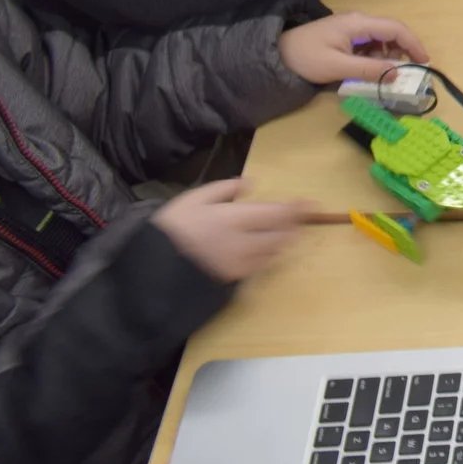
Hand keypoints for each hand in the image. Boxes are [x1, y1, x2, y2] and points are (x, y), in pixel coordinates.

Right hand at [152, 180, 306, 283]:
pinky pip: (260, 267)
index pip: (276, 213)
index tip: (311, 204)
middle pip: (281, 234)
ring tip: (291, 232)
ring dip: (285, 241)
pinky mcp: (232, 280)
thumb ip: (223, 190)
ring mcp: (240, 263)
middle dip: (295, 226)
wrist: (150, 270)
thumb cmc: (170, 229)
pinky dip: (270, 256)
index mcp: (234, 219)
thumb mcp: (192, 200)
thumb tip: (249, 183)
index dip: (297, 209)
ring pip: (274, 252)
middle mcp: (243, 242)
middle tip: (303, 218)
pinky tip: (269, 250)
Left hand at [279, 12, 430, 86]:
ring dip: (388, 55)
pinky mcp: (344, 36)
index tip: (424, 63)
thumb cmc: (306, 58)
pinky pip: (369, 43)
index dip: (413, 44)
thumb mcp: (338, 67)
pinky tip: (369, 69)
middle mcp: (358, 21)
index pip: (396, 29)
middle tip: (407, 72)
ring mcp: (351, 28)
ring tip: (386, 74)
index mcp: (358, 23)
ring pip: (381, 38)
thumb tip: (397, 75)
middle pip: (391, 31)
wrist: (276, 55)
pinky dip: (375, 56)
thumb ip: (369, 70)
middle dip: (403, 50)